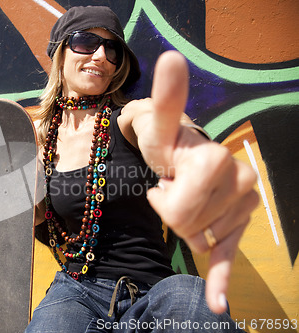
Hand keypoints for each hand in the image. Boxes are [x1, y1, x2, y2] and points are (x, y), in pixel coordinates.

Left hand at [133, 51, 258, 313]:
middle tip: (170, 188)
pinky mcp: (237, 227)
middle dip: (171, 213)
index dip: (164, 201)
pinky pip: (229, 258)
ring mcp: (244, 206)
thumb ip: (165, 98)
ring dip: (182, 226)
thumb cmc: (162, 140)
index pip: (181, 211)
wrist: (176, 153)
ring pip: (200, 243)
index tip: (164, 181)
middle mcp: (241, 181)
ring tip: (184, 197)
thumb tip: (171, 58)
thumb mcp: (157, 124)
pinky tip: (216, 303)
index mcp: (218, 161)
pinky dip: (222, 281)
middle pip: (189, 229)